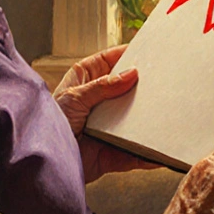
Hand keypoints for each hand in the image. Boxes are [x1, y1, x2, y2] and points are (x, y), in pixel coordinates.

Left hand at [52, 44, 158, 180]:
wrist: (45, 164)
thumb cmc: (48, 125)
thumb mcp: (74, 98)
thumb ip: (103, 87)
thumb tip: (131, 74)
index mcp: (85, 81)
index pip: (108, 61)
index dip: (126, 54)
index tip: (146, 50)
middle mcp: (99, 102)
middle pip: (127, 88)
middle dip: (143, 86)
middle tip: (162, 79)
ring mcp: (108, 127)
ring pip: (135, 119)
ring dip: (149, 118)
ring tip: (168, 110)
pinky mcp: (115, 151)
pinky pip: (136, 152)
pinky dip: (148, 152)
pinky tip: (161, 147)